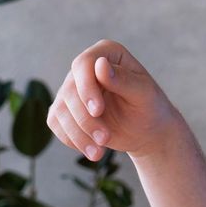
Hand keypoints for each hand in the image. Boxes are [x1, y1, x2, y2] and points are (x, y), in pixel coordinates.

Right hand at [48, 39, 182, 161]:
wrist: (146, 130)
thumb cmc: (149, 107)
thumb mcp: (143, 94)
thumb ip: (123, 80)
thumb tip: (100, 64)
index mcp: (106, 53)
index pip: (84, 64)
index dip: (86, 88)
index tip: (97, 111)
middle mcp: (85, 67)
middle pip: (70, 91)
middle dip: (85, 119)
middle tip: (105, 139)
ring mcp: (72, 88)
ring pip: (60, 110)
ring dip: (78, 134)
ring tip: (98, 153)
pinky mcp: (65, 109)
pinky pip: (56, 123)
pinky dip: (72, 139)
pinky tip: (91, 149)